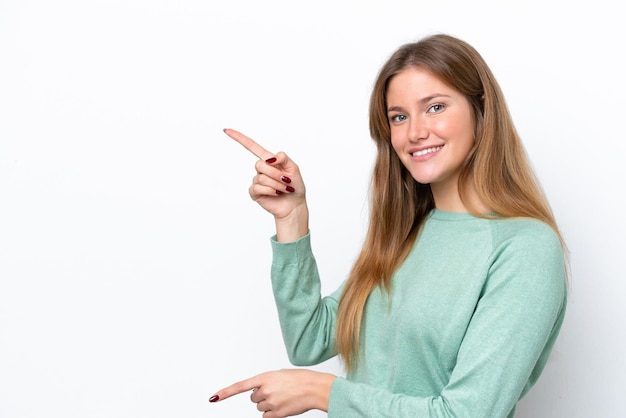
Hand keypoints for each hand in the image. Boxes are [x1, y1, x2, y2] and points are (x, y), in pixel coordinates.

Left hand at [209, 368, 335, 417]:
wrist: (315, 388)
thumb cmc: (301, 379)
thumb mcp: (280, 374)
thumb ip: (267, 381)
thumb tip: (259, 392)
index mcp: (265, 377)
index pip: (240, 386)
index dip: (225, 393)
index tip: (213, 398)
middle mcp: (265, 390)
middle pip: (253, 399)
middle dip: (262, 396)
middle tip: (277, 392)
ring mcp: (271, 403)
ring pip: (260, 408)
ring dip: (269, 404)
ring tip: (283, 398)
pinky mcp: (277, 414)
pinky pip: (267, 417)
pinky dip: (273, 414)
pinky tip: (283, 406)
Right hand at [224, 128, 308, 240]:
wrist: (294, 205)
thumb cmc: (295, 186)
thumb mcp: (294, 168)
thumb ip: (283, 158)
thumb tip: (269, 158)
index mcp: (269, 160)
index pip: (252, 146)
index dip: (239, 138)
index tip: (226, 130)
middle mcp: (261, 169)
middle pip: (259, 164)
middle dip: (275, 173)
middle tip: (286, 180)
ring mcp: (257, 181)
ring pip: (261, 177)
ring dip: (276, 184)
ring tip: (284, 189)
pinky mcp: (255, 192)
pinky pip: (258, 187)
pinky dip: (270, 190)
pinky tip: (276, 193)